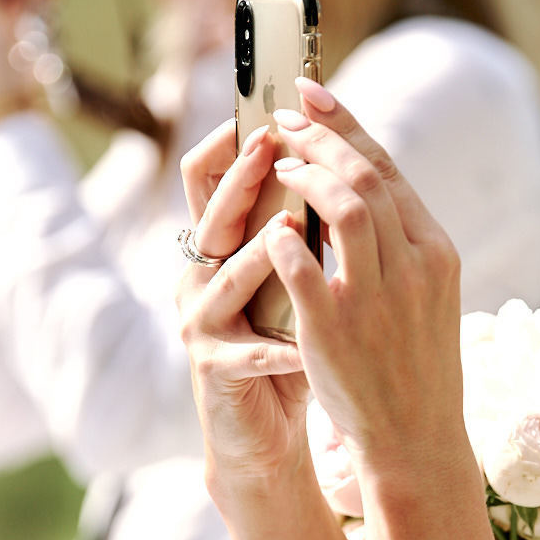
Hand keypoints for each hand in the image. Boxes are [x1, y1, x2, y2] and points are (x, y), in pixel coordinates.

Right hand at [176, 121, 307, 490]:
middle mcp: (201, 275)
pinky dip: (279, 349)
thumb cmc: (286, 344)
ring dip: (256, 254)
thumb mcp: (297, 279)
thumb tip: (338, 161)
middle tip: (270, 146)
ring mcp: (201, 321)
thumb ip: (303, 230)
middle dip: (241, 179)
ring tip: (287, 230)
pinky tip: (303, 345)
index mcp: (221, 247)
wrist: (265, 428)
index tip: (272, 111)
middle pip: (211, 214)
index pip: (212, 179)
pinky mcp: (214, 367)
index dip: (233, 143)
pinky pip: (249, 353)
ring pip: (224, 277)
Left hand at [261, 78, 469, 485]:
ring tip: (278, 164)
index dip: (344, 126)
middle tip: (282, 118)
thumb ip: (398, 240)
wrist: (415, 437)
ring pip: (344, 207)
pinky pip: (302, 267)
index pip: (387, 169)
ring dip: (304, 175)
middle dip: (319, 138)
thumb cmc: (414, 363)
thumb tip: (357, 181)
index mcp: (436, 252)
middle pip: (365, 176)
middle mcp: (413, 267)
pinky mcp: (335, 329)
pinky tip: (267, 225)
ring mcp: (376, 298)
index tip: (311, 95)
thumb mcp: (425, 293)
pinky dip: (282, 237)